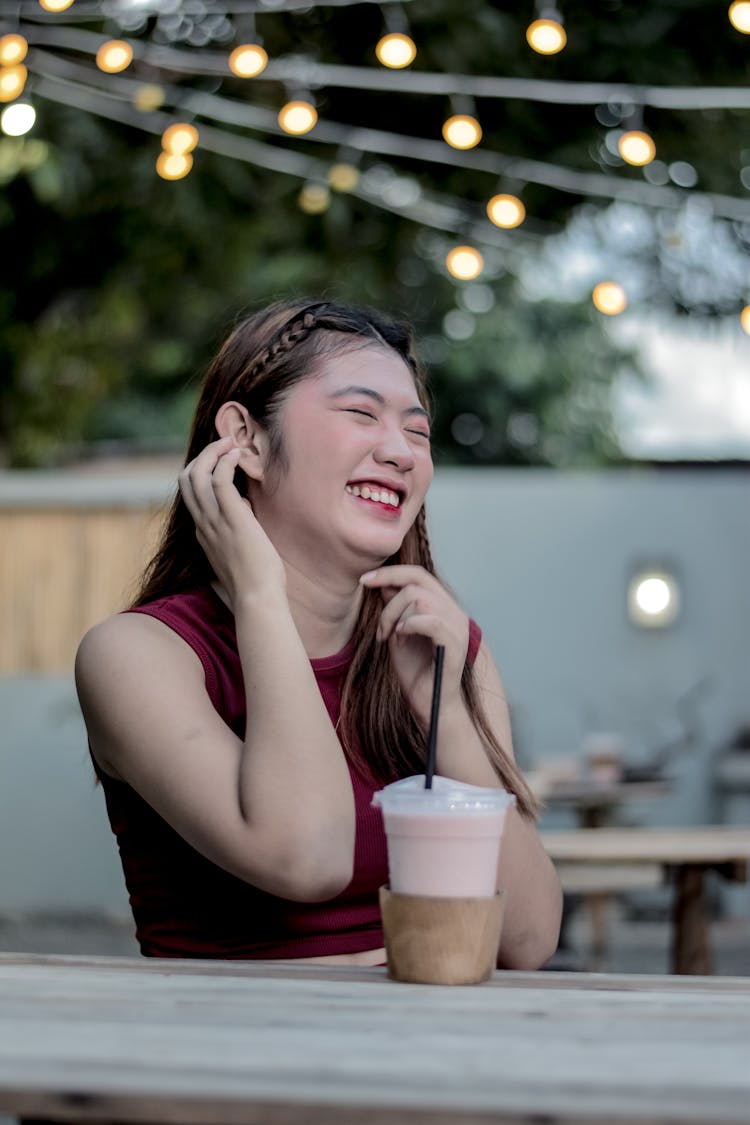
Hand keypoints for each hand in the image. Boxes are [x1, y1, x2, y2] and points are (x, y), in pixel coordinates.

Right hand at [179, 436, 285, 608]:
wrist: (257, 599)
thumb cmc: (256, 581)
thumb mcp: (239, 550)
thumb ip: (236, 529)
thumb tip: (245, 508)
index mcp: (204, 533)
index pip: (192, 495)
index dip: (202, 472)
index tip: (222, 461)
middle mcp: (204, 524)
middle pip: (187, 479)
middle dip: (202, 456)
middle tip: (224, 445)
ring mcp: (215, 521)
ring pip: (197, 475)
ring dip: (213, 452)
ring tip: (231, 443)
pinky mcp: (233, 518)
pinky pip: (219, 480)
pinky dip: (225, 462)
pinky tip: (238, 455)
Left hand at [359, 565, 469, 730]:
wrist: (430, 705)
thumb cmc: (415, 672)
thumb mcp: (397, 633)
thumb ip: (395, 608)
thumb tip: (386, 584)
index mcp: (443, 607)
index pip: (419, 575)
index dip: (390, 572)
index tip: (364, 580)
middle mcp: (455, 612)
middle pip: (417, 581)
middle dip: (389, 599)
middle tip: (380, 627)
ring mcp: (458, 627)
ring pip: (420, 599)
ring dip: (394, 616)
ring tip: (389, 637)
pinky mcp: (455, 644)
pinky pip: (430, 621)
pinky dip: (409, 625)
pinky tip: (400, 638)